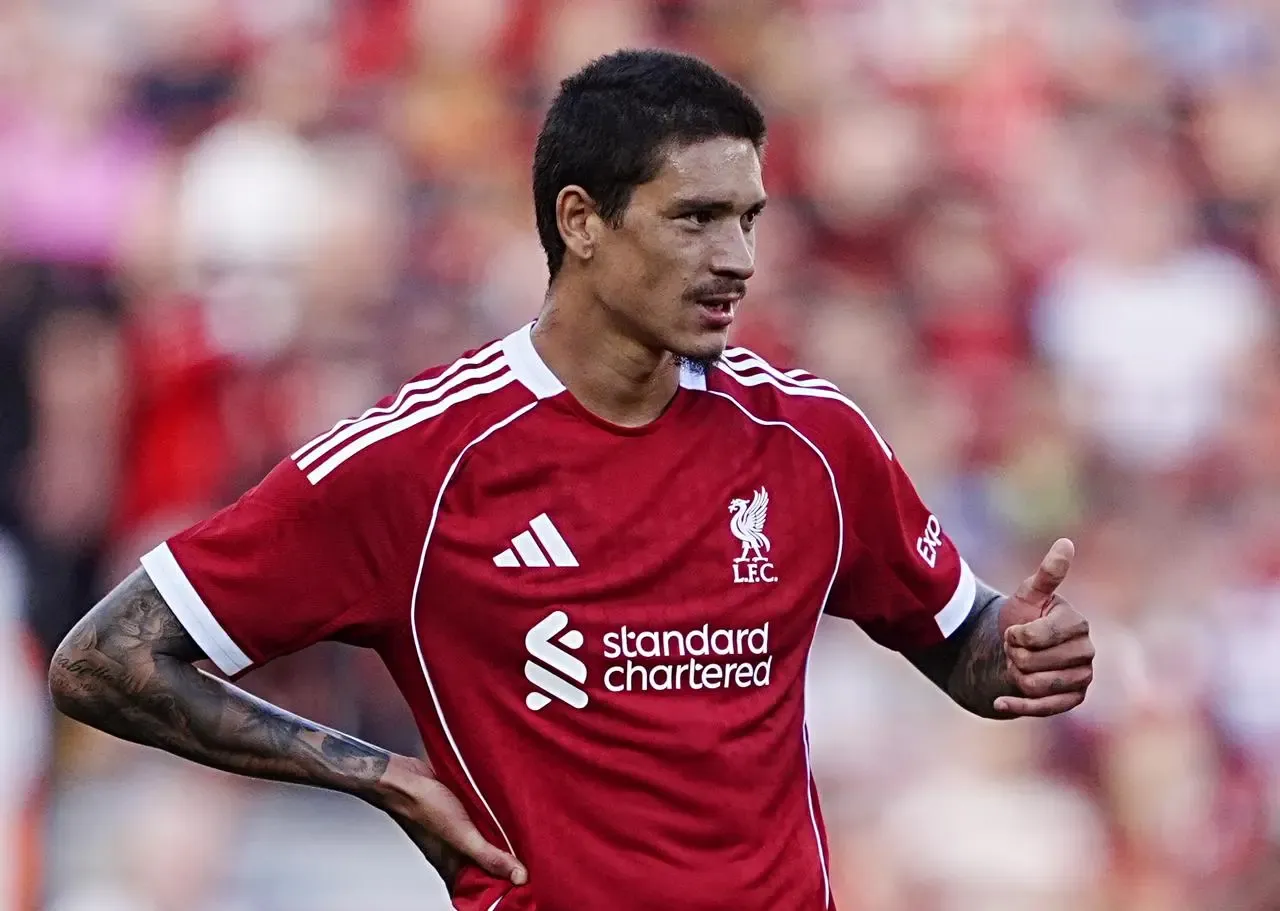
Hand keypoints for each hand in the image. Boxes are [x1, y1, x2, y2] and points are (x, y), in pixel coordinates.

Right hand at [372, 754, 527, 890]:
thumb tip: (518, 876)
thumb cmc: (423, 806)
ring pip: (484, 840)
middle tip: (530, 855)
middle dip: (505, 860)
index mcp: (452, 865)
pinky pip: (481, 821)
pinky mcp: (460, 811)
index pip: (480, 885)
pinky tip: (506, 813)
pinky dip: (493, 819)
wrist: (405, 777)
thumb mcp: (462, 835)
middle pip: (485, 863)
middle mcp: (454, 851)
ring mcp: (457, 831)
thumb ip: (489, 856)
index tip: (524, 879)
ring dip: (501, 838)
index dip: (500, 884)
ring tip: (524, 835)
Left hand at [994, 538, 1094, 716]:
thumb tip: (1065, 543)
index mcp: (1077, 623)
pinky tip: (998, 701)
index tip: (1014, 630)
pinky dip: (1016, 705)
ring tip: (1018, 664)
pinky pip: (1042, 709)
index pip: (1036, 636)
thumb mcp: (1027, 595)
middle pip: (1032, 663)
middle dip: (1014, 655)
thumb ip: (1047, 574)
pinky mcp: (1073, 700)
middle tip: (1016, 648)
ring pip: (1035, 685)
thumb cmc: (1022, 618)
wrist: (1016, 650)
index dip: (1015, 635)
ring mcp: (1083, 678)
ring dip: (1015, 675)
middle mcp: (1087, 652)